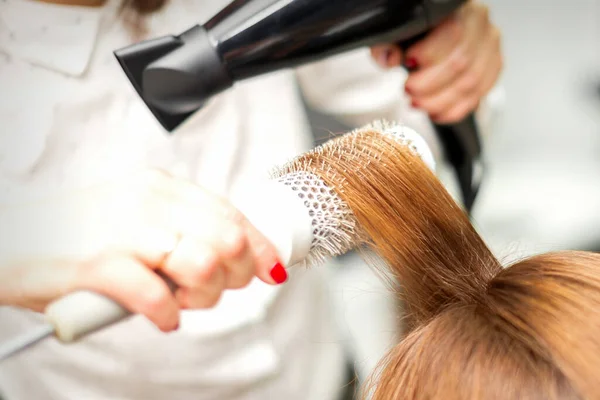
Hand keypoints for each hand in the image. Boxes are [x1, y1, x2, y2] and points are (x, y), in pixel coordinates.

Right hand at [0, 169, 284, 331]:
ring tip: (179, 300)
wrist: (12, 237)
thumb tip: (234, 255)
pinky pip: (156, 295)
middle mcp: (148, 202)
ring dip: (202, 296)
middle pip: (227, 241)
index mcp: (161, 187)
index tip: (270, 269)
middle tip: (210, 291)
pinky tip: (160, 316)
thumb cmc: (78, 234)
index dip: (260, 247)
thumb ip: (182, 228)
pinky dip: (168, 314)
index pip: (232, 214)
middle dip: (234, 277)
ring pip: (203, 265)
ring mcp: (123, 231)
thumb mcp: (138, 216)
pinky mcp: (96, 264)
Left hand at [370, 0, 501, 122]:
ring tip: (418, 104)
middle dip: (429, 85)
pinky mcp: (492, 67)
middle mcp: (479, 24)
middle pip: (461, 63)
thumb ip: (387, 42)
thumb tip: (389, 59)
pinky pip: (477, 96)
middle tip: (409, 91)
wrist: (431, 35)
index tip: (408, 63)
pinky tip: (435, 113)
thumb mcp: (396, 31)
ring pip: (470, 83)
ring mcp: (489, 46)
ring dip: (439, 102)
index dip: (429, 54)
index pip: (452, 33)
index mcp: (457, 8)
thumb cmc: (415, 31)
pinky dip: (453, 111)